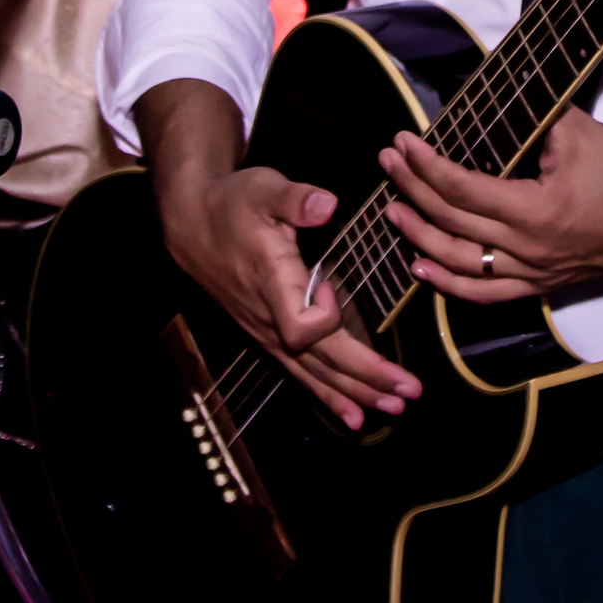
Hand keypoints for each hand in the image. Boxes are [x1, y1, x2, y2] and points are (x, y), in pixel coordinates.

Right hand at [135, 79, 420, 430]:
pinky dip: (330, 395)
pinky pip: (302, 373)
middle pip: (321, 361)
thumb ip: (296, 199)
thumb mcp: (263, 188)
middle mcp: (269, 318)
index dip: (325, 314)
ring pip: (315, 374)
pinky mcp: (268, 335)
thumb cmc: (233, 204)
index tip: (330, 283)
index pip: (301, 325)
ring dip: (356, 393)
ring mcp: (267, 332)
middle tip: (410, 391)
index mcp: (272, 282)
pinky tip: (351, 415)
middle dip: (367, 377)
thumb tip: (327, 205)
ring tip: (393, 408)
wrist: (193, 224)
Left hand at [379, 105, 602, 303]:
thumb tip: (490, 93)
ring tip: (392, 213)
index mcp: (536, 212)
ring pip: (462, 264)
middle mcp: (530, 250)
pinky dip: (451, 283)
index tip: (403, 143)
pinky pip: (488, 293)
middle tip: (388, 162)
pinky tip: (423, 268)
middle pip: (454, 223)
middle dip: (413, 191)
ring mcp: (535, 273)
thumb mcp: (577, 131)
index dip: (427, 166)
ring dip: (421, 237)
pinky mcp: (543, 283)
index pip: (463, 189)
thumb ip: (530, 116)